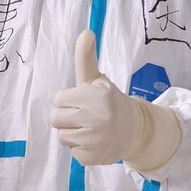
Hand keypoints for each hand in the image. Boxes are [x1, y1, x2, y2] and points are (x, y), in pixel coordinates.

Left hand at [50, 30, 180, 170]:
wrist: (134, 129)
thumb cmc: (108, 101)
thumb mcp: (97, 79)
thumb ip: (85, 58)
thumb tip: (86, 32)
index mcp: (97, 96)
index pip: (58, 100)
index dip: (66, 100)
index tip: (79, 101)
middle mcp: (97, 118)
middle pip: (55, 119)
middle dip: (65, 116)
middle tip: (81, 115)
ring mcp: (96, 140)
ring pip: (62, 136)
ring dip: (71, 132)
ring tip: (88, 128)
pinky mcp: (93, 158)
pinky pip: (72, 152)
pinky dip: (80, 147)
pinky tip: (94, 141)